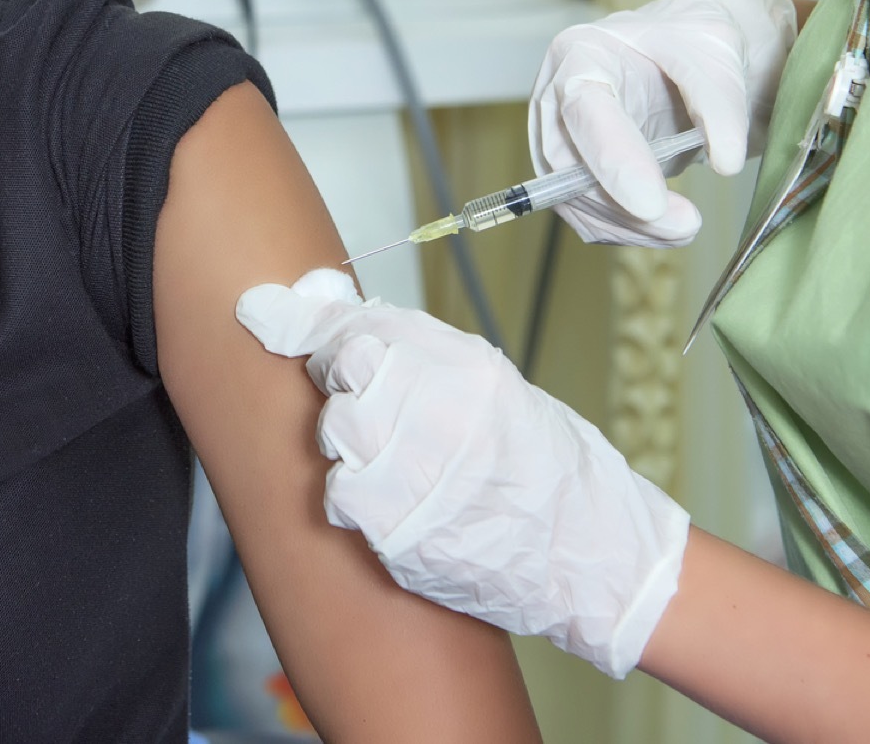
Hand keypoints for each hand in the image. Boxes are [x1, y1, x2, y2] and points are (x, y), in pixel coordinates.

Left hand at [236, 269, 690, 678]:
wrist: (594, 556)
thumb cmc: (559, 477)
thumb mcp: (508, 395)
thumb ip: (437, 365)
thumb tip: (367, 338)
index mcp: (470, 368)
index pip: (369, 325)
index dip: (319, 323)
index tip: (275, 314)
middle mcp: (439, 409)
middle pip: (345, 371)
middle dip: (345, 383)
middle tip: (371, 405)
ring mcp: (415, 469)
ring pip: (335, 430)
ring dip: (352, 442)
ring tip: (397, 461)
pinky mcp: (395, 529)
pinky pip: (339, 493)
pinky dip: (355, 495)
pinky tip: (392, 502)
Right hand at [529, 0, 796, 246]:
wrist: (690, 59)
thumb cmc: (693, 43)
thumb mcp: (717, 51)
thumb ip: (721, 102)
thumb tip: (726, 161)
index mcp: (580, 55)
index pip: (583, 111)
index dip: (613, 160)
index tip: (652, 204)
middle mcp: (556, 101)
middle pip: (567, 169)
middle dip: (623, 208)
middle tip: (686, 223)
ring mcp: (561, 143)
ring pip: (577, 203)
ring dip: (632, 228)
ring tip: (687, 226)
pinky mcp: (577, 177)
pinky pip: (592, 218)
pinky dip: (631, 231)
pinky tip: (668, 226)